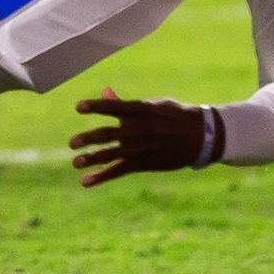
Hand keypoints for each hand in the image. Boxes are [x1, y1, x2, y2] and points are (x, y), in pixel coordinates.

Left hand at [69, 86, 220, 186]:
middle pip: (109, 134)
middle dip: (89, 139)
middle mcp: (139, 129)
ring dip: (92, 159)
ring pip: (112, 154)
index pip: (114, 107)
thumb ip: (125, 103)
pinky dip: (101, 176)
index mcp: (140, 110)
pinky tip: (86, 181)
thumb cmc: (172, 115)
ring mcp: (141, 148)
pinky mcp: (144, 163)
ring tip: (75, 162)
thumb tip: (105, 91)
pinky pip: (119, 170)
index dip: (96, 106)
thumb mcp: (152, 105)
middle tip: (72, 143)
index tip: (78, 107)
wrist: (201, 136)